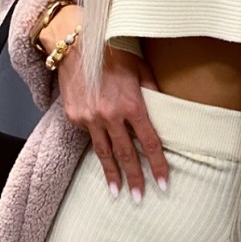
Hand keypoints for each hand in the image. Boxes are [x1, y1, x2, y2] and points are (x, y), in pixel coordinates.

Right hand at [49, 14, 168, 201]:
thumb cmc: (112, 52)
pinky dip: (97, 147)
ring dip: (112, 175)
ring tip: (118, 193)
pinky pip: (90, 136)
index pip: (149, 143)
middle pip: (126, 155)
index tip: (163, 183)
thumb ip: (153, 92)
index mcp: (131, 105)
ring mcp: (89, 118)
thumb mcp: (141, 69)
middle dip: (135, 179)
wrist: (74, 43)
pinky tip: (104, 160)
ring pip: (104, 153)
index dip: (158, 165)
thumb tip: (166, 112)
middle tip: (140, 198)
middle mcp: (110, 116)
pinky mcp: (74, 117)